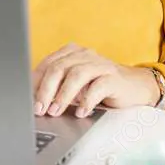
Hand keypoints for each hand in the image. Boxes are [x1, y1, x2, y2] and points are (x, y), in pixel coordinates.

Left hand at [32, 43, 159, 117]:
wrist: (135, 87)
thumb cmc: (100, 86)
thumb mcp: (75, 86)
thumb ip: (57, 88)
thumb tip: (35, 101)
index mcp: (71, 53)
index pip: (48, 64)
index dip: (36, 82)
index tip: (28, 100)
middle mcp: (85, 55)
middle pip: (59, 68)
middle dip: (46, 90)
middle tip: (40, 109)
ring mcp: (100, 64)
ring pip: (76, 75)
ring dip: (63, 95)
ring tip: (56, 111)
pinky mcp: (114, 77)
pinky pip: (98, 86)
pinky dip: (87, 100)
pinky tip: (81, 112)